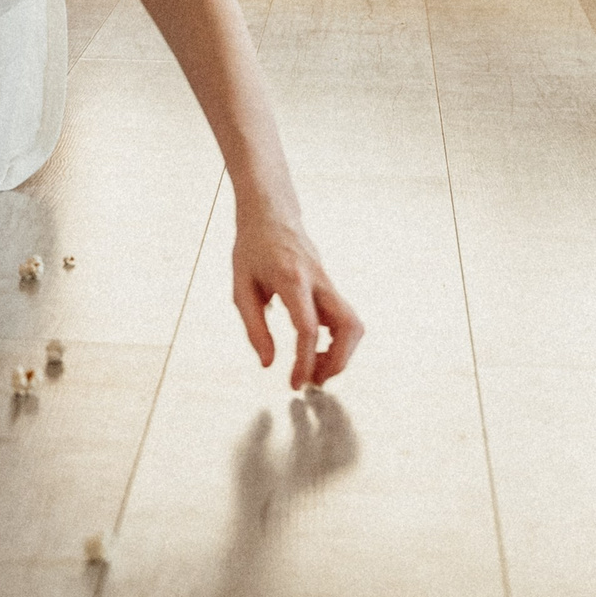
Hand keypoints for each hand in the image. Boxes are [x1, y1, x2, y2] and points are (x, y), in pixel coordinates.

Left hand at [231, 206, 363, 388]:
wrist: (271, 213)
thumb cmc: (252, 249)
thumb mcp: (241, 286)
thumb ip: (254, 326)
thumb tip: (268, 363)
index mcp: (291, 279)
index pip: (308, 328)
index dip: (306, 361)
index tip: (296, 383)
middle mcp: (318, 281)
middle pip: (349, 326)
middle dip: (339, 362)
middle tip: (314, 382)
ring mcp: (329, 282)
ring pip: (354, 324)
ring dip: (342, 354)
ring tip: (315, 370)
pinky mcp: (332, 287)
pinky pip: (346, 319)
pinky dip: (338, 341)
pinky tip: (315, 350)